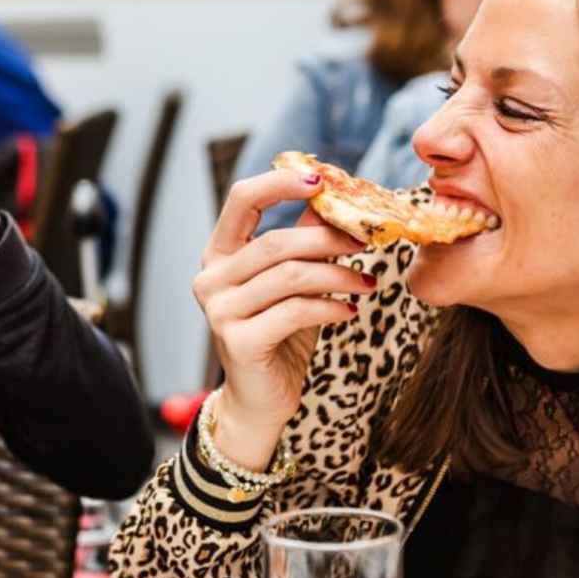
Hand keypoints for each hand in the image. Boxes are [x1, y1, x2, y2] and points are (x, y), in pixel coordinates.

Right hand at [193, 167, 376, 471]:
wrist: (260, 399)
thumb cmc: (279, 334)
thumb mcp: (293, 281)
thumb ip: (305, 238)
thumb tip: (334, 196)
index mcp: (220, 252)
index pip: (242, 199)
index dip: (279, 182)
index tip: (320, 178)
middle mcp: (211, 277)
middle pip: (275, 241)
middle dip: (326, 238)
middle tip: (365, 242)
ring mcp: (220, 310)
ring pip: (290, 276)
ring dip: (337, 275)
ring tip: (367, 281)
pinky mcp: (238, 341)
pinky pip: (294, 311)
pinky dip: (330, 308)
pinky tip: (350, 311)